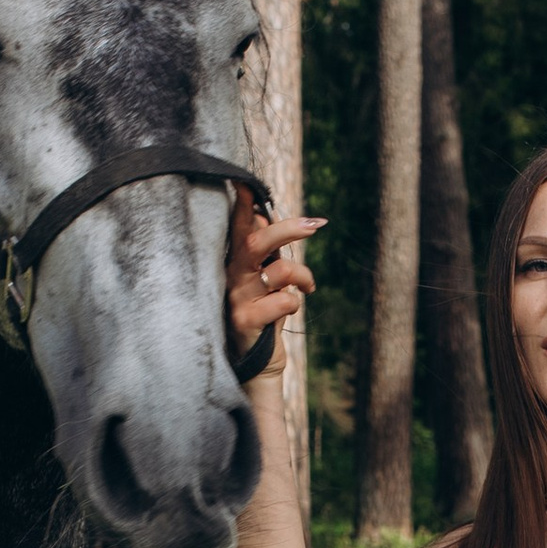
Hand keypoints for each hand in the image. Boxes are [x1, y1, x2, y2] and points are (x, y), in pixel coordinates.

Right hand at [229, 195, 321, 364]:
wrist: (254, 365)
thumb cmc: (263, 316)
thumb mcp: (264, 281)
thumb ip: (267, 255)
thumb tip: (274, 219)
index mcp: (236, 263)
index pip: (237, 228)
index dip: (242, 204)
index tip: (245, 182)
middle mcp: (231, 277)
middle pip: (256, 242)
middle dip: (287, 229)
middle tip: (315, 225)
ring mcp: (236, 300)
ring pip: (279, 271)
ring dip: (303, 275)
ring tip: (307, 287)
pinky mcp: (245, 321)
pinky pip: (283, 301)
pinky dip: (296, 302)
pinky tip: (290, 310)